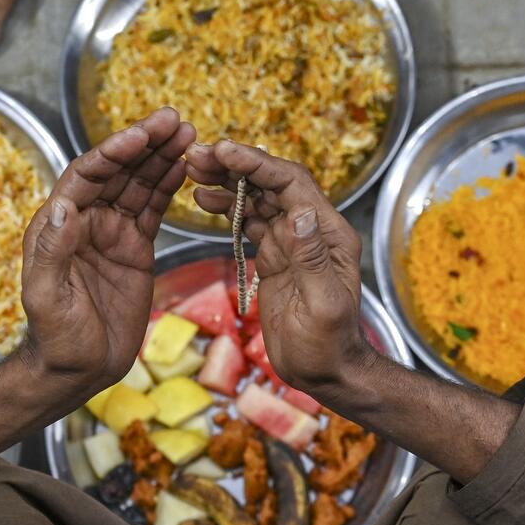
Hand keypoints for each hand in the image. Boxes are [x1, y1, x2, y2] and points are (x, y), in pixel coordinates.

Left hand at [20, 107, 193, 392]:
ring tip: (188, 133)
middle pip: (117, 170)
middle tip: (174, 119)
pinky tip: (184, 166)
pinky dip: (168, 186)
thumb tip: (62, 207)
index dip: (114, 151)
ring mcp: (112, 232)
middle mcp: (85, 220)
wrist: (80, 368)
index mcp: (58, 224)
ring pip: (138, 184)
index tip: (141, 134)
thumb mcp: (47, 297)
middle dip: (144, 143)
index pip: (87, 174)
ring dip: (161, 157)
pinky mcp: (135, 247)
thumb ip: (51, 251)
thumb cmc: (57, 337)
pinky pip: (153, 209)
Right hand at [185, 140, 374, 396]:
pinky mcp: (274, 256)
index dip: (257, 164)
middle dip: (236, 165)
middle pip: (272, 182)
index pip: (291, 183)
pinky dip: (227, 208)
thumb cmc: (330, 345)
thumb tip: (299, 213)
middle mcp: (311, 229)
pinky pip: (250, 221)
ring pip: (258, 198)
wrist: (328, 372)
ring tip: (194, 170)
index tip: (224, 151)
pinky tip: (204, 200)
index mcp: (329, 233)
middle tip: (198, 155)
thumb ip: (311, 259)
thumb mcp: (322, 305)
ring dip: (227, 182)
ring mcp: (292, 242)